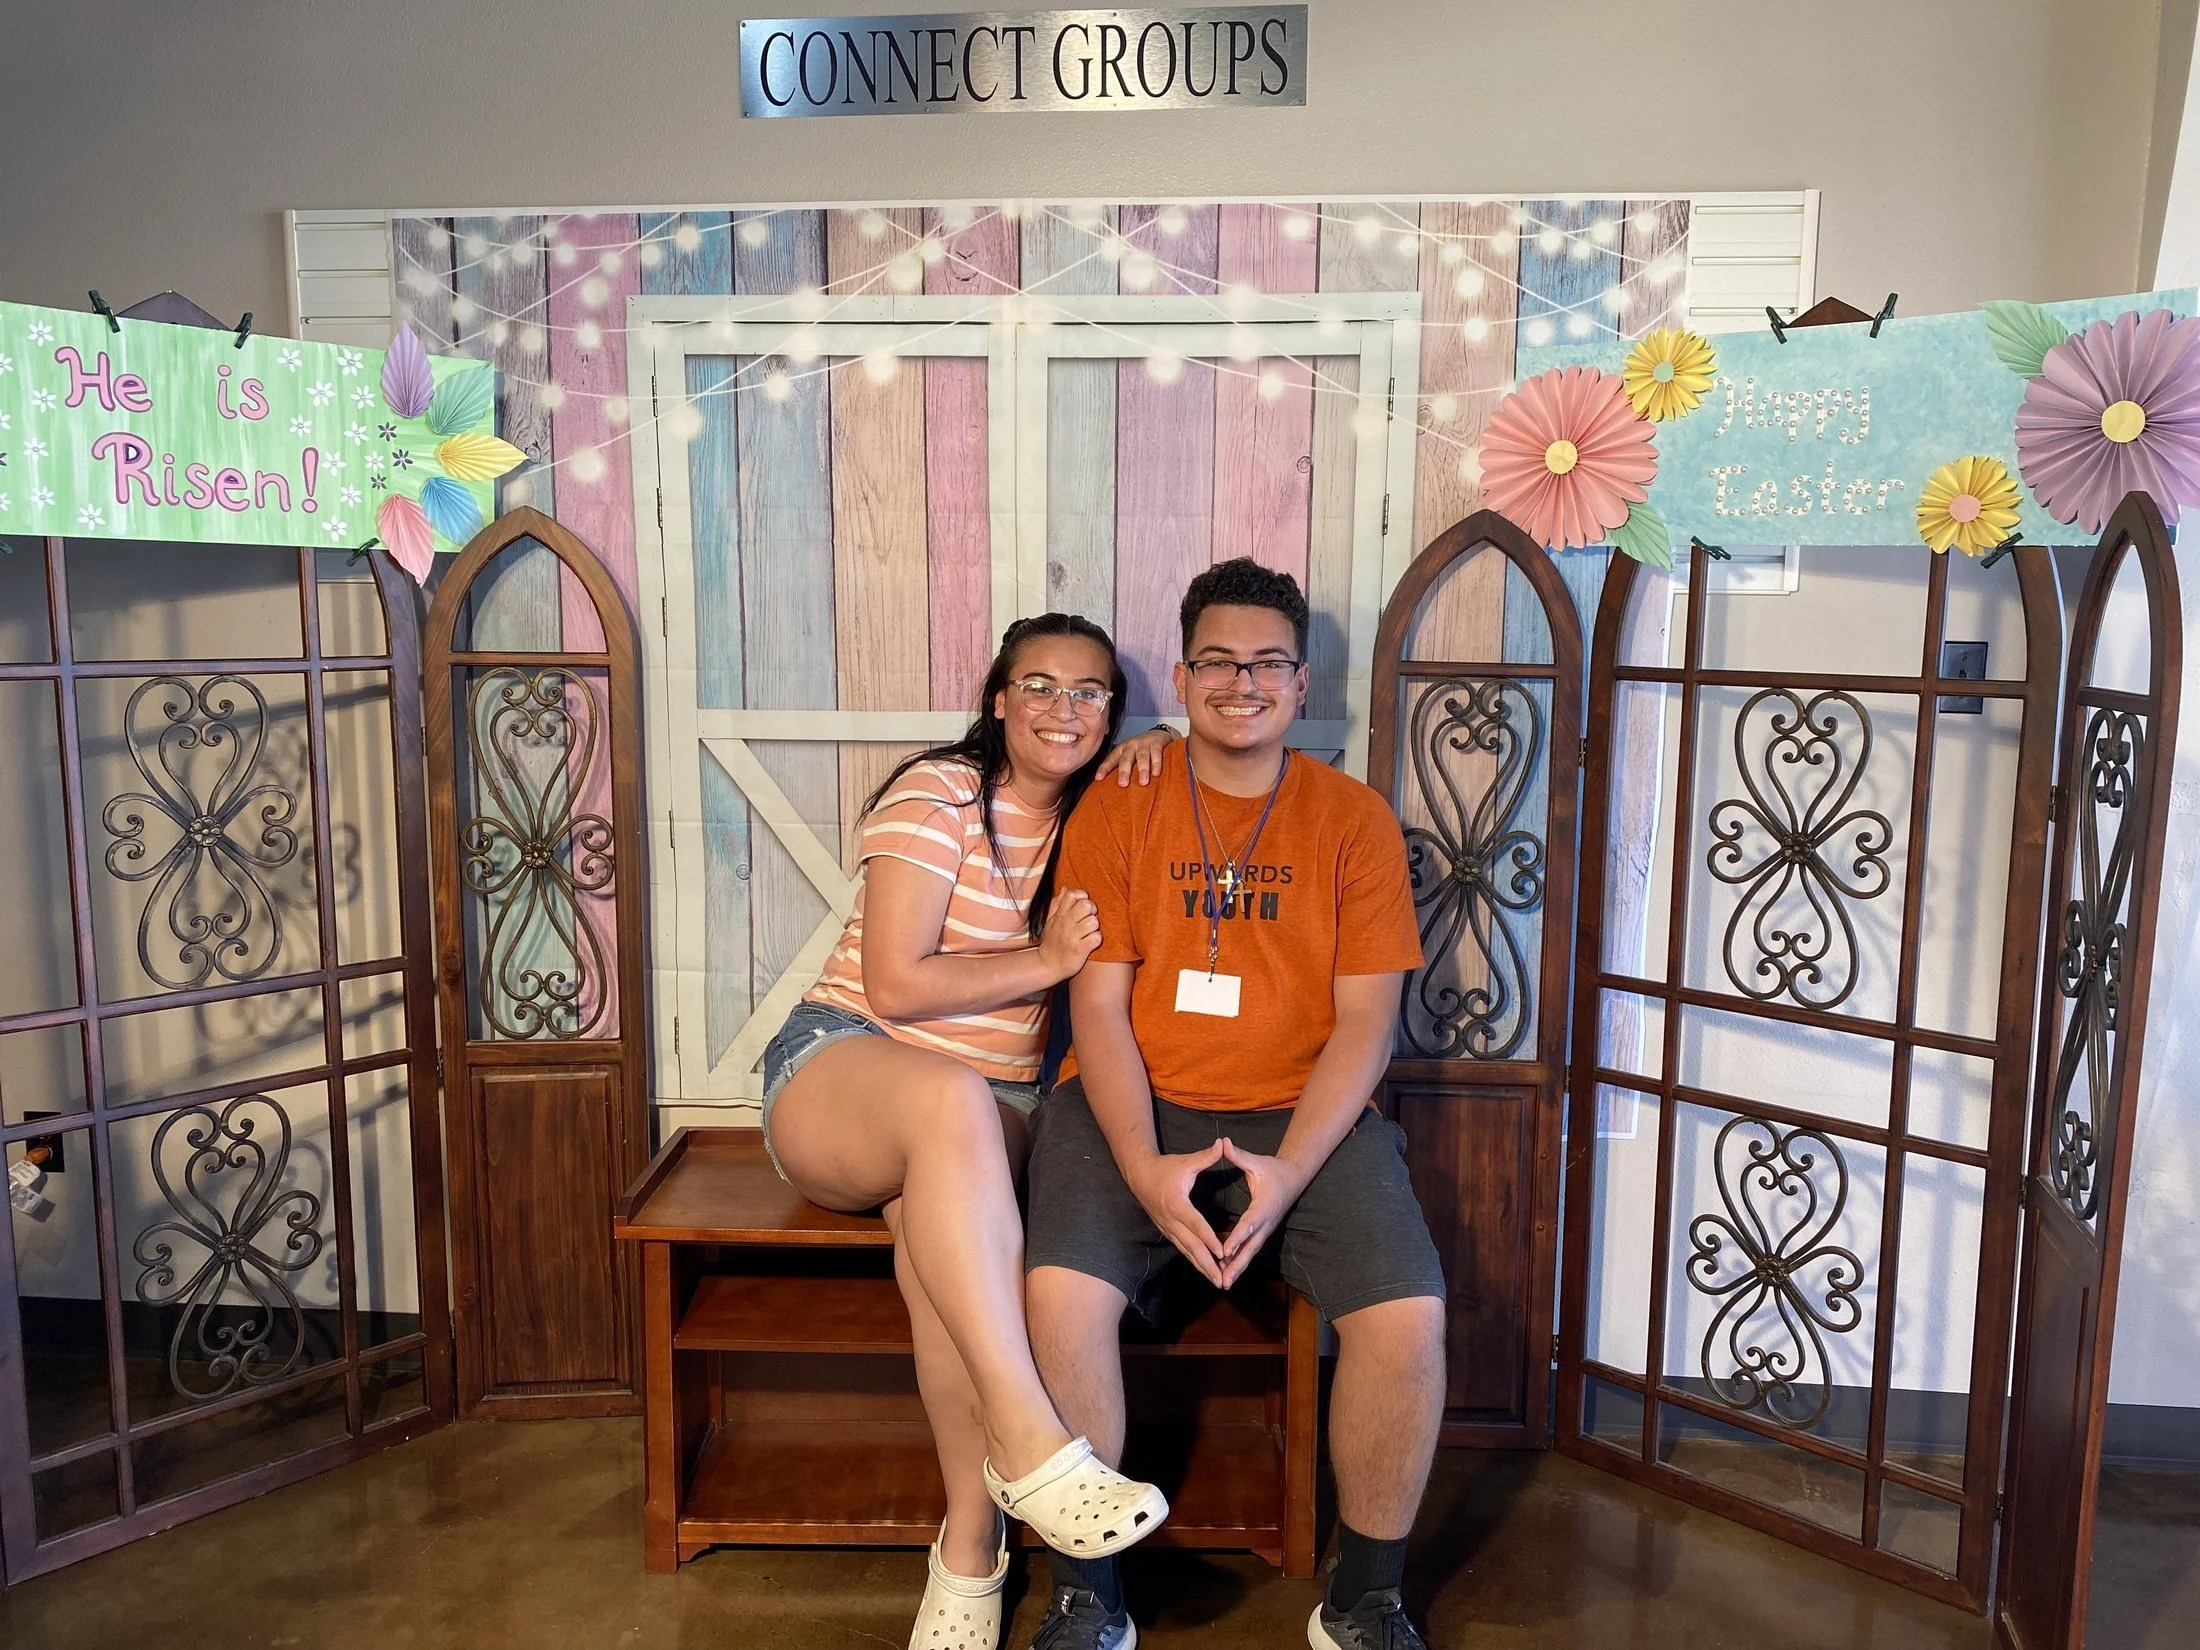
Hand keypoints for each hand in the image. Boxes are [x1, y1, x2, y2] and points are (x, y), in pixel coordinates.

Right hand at [1036, 888, 1100, 981]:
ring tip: (1089, 933)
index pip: (1072, 894)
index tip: (1083, 907)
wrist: (1047, 966)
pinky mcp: (1079, 950)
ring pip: (1094, 921)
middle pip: (1086, 905)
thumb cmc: (1052, 942)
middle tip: (1089, 919)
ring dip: (1095, 927)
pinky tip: (1091, 943)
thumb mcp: (1051, 921)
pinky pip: (1096, 938)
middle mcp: (1065, 924)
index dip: (1082, 897)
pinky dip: (1096, 940)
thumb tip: (1066, 888)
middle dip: (1092, 911)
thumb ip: (1058, 904)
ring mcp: (1072, 937)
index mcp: (1060, 915)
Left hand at [1094, 725, 1176, 786]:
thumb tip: (1113, 789)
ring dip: (1142, 770)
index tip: (1098, 778)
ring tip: (1143, 783)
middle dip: (1124, 772)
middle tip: (1123, 784)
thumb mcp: (1129, 756)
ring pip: (1142, 757)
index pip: (1111, 760)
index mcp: (1121, 749)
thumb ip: (1123, 768)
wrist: (1159, 734)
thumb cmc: (1140, 750)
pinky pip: (1156, 753)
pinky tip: (1156, 773)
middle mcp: (1131, 745)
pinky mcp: (1156, 743)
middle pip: (1126, 759)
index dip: (1104, 768)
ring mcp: (1144, 743)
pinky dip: (1156, 764)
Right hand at [1125, 1142, 1229, 1285]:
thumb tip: (1222, 1144)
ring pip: (1186, 1251)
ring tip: (1216, 1280)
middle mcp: (1171, 1220)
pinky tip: (1204, 1270)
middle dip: (1207, 1264)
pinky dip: (1194, 1260)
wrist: (1139, 1175)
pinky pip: (1182, 1248)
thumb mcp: (1186, 1161)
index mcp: (1177, 1203)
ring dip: (1201, 1267)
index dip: (1210, 1239)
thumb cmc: (1165, 1168)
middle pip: (1191, 1246)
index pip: (1196, 1225)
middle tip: (1222, 1279)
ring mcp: (1167, 1228)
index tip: (1222, 1253)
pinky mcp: (1167, 1231)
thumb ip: (1205, 1157)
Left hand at [1215, 1138, 1311, 1287]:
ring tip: (1223, 1283)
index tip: (1225, 1250)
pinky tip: (1227, 1273)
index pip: (1248, 1224)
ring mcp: (1265, 1230)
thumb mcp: (1256, 1161)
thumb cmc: (1273, 1169)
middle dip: (1237, 1264)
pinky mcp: (1263, 1233)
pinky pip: (1250, 1250)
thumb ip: (1239, 1155)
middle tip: (1224, 1280)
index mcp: (1262, 1206)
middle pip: (1250, 1247)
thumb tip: (1224, 1142)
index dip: (1237, 1237)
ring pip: (1250, 1253)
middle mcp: (1265, 1222)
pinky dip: (1240, 1262)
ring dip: (1238, 1268)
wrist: (1294, 1178)